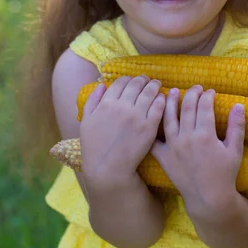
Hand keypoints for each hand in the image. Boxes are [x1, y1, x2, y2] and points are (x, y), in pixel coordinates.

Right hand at [80, 76, 164, 192]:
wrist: (108, 169)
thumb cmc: (94, 147)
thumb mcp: (86, 121)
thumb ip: (92, 100)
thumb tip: (101, 85)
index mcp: (107, 103)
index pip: (121, 82)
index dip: (128, 79)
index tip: (132, 80)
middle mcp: (123, 106)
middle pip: (137, 84)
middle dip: (143, 79)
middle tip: (147, 80)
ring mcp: (137, 115)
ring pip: (149, 92)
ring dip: (154, 85)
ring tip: (156, 85)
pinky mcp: (149, 126)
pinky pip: (158, 106)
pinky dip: (161, 99)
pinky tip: (162, 98)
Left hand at [150, 85, 245, 214]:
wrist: (208, 199)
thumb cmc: (225, 174)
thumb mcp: (235, 150)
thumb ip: (237, 127)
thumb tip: (239, 105)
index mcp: (205, 134)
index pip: (204, 106)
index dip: (207, 96)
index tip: (210, 91)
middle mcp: (187, 137)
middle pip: (187, 107)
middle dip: (192, 94)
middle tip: (196, 88)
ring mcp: (173, 146)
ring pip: (168, 117)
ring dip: (170, 102)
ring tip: (172, 91)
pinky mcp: (163, 156)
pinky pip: (155, 139)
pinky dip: (153, 127)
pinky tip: (153, 116)